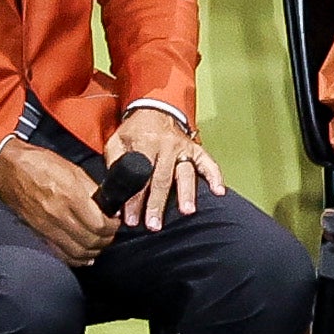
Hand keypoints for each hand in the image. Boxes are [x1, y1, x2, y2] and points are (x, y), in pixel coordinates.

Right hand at [0, 136, 117, 268]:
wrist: (8, 169)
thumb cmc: (40, 164)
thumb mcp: (73, 170)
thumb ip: (92, 190)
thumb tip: (108, 207)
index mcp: (70, 196)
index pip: (99, 225)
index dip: (112, 227)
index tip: (114, 222)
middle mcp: (58, 215)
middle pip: (90, 241)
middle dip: (105, 240)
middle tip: (109, 234)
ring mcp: (46, 227)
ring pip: (76, 252)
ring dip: (92, 251)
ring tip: (98, 243)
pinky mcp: (36, 233)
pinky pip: (59, 254)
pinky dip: (74, 258)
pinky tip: (82, 254)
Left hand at [112, 115, 224, 232]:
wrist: (154, 110)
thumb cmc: (134, 131)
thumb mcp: (116, 142)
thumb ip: (115, 165)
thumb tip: (114, 195)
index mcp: (145, 143)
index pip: (140, 176)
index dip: (134, 200)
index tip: (130, 219)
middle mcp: (167, 145)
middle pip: (163, 179)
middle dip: (158, 203)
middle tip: (154, 224)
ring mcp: (184, 148)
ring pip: (186, 173)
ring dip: (186, 194)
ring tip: (187, 211)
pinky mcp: (196, 149)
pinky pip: (208, 163)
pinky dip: (215, 177)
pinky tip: (219, 192)